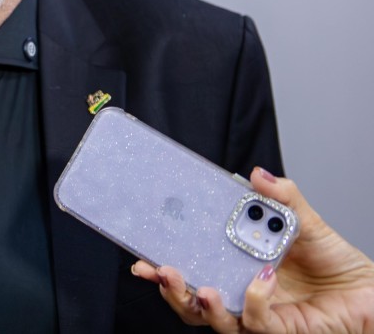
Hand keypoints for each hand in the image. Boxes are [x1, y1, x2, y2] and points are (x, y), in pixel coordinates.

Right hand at [132, 167, 373, 332]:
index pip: (192, 269)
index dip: (163, 266)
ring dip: (202, 305)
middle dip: (171, 289)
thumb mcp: (306, 222)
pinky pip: (258, 322)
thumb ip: (282, 198)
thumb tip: (258, 174)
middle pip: (192, 302)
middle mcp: (242, 295)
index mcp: (237, 267)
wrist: (372, 293)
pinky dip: (256, 300)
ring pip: (216, 321)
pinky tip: (263, 279)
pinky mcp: (282, 330)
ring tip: (203, 288)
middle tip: (159, 269)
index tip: (143, 254)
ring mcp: (259, 315)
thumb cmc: (337, 264)